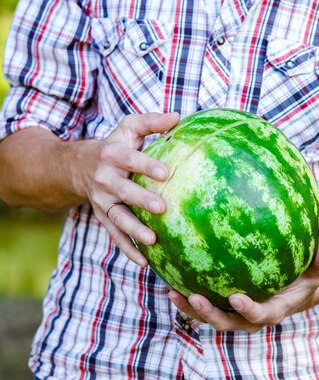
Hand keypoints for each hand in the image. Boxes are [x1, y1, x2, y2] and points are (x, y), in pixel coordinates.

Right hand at [84, 112, 178, 265]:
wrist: (79, 167)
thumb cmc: (115, 145)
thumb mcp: (128, 128)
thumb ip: (151, 122)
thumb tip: (178, 117)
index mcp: (112, 155)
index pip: (130, 160)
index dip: (146, 165)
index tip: (166, 172)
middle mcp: (104, 179)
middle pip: (123, 191)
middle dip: (141, 200)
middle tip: (162, 208)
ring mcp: (102, 201)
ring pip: (118, 218)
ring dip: (134, 230)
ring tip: (153, 241)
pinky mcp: (103, 217)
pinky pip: (115, 236)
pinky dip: (128, 249)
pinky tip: (144, 262)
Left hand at [168, 243, 318, 331]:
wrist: (291, 292)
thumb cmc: (304, 279)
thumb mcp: (316, 272)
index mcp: (272, 312)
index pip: (258, 315)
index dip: (247, 310)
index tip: (236, 297)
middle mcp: (249, 317)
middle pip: (226, 322)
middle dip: (208, 314)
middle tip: (192, 297)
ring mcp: (234, 314)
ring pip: (209, 316)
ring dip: (189, 308)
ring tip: (170, 292)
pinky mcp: (223, 306)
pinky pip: (203, 304)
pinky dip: (187, 296)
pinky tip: (171, 279)